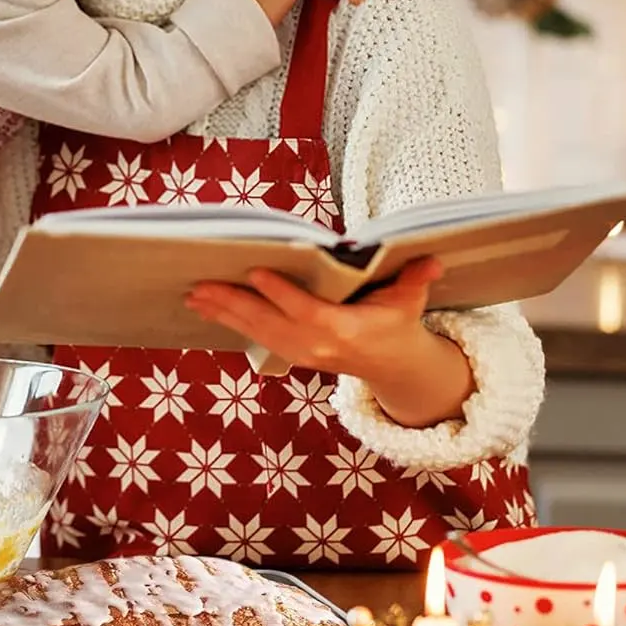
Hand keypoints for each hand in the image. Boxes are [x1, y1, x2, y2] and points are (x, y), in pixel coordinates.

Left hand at [184, 256, 444, 381]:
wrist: (393, 366)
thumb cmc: (396, 323)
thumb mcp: (410, 302)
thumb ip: (416, 280)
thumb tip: (432, 259)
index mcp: (344, 330)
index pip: (306, 310)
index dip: (280, 293)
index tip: (254, 272)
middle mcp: (316, 345)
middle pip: (268, 322)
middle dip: (232, 303)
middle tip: (199, 285)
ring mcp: (301, 353)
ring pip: (255, 331)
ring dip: (222, 313)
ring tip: (193, 295)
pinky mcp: (291, 355)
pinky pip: (255, 337)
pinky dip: (229, 322)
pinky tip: (206, 308)